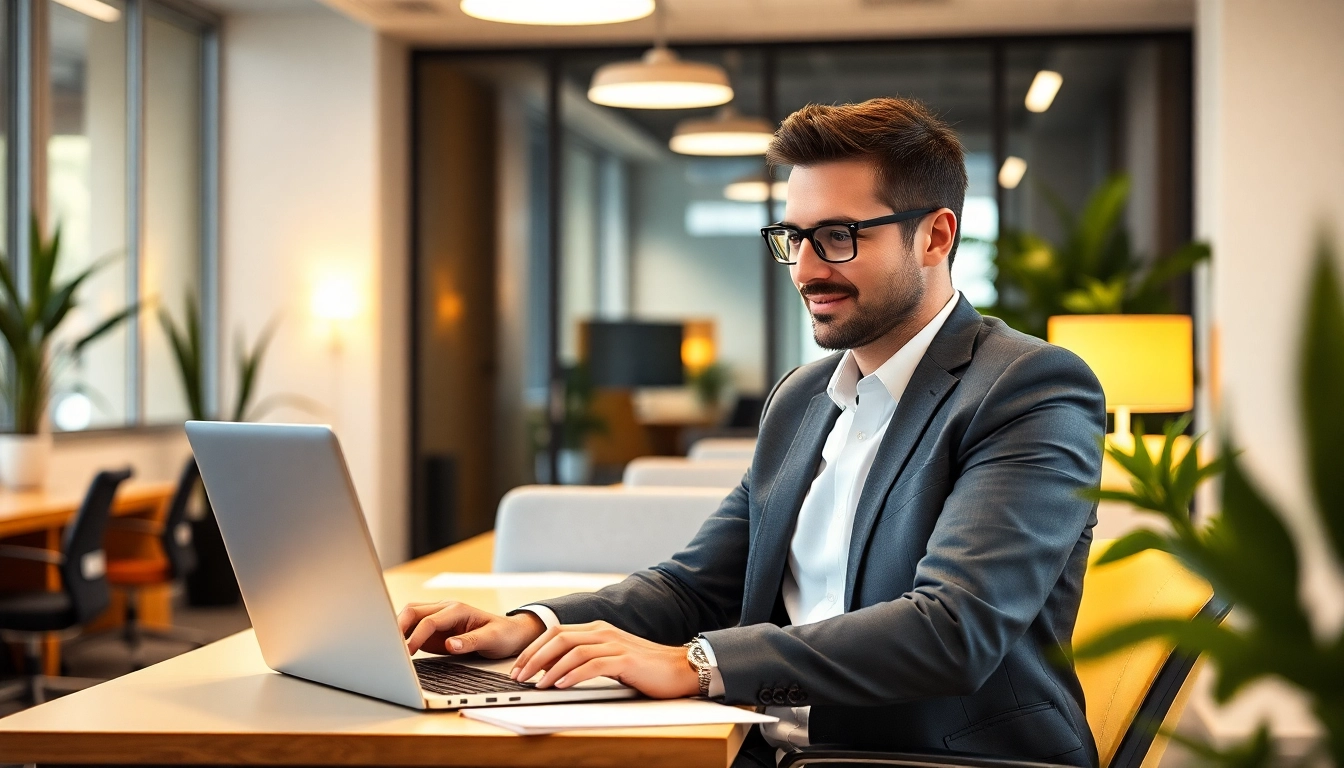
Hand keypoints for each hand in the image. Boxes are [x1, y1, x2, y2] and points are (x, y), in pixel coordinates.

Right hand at [397, 601, 544, 658]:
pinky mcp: (436, 630)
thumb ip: (471, 641)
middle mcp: (445, 610)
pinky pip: (414, 629)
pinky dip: (403, 637)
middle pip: (412, 611)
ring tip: (389, 650)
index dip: (416, 636)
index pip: (429, 620)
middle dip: (398, 627)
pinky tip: (398, 651)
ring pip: (410, 617)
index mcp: (457, 610)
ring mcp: (438, 619)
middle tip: (389, 649)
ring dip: (398, 630)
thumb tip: (450, 644)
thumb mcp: (492, 639)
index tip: (407, 653)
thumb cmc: (504, 634)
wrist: (510, 634)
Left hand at [509, 620, 698, 698]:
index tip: (518, 666)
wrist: (680, 668)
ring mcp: (615, 643)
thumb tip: (555, 671)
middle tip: (519, 675)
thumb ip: (587, 659)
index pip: (556, 632)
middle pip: (559, 638)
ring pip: (572, 650)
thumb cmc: (645, 667)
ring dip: (550, 668)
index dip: (534, 648)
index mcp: (597, 629)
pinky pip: (593, 665)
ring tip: (536, 683)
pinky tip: (561, 685)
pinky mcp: (626, 659)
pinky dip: (573, 675)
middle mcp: (603, 631)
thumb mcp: (611, 658)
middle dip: (534, 657)